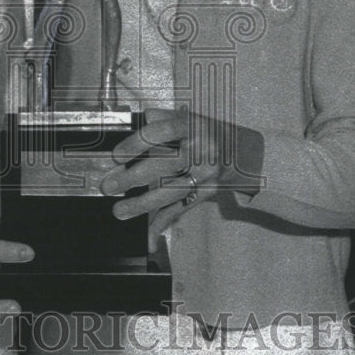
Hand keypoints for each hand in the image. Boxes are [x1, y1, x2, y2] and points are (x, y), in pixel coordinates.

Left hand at [100, 107, 220, 233]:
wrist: (244, 151)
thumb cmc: (206, 132)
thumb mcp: (187, 116)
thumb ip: (161, 117)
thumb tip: (135, 122)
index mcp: (192, 125)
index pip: (162, 131)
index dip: (138, 143)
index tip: (117, 155)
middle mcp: (201, 149)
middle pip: (165, 164)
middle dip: (134, 177)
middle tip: (109, 186)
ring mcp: (206, 173)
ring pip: (172, 191)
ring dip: (143, 204)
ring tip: (120, 211)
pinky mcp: (208, 192)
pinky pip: (183, 208)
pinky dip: (164, 223)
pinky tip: (149, 237)